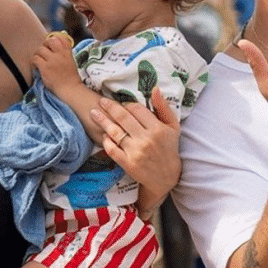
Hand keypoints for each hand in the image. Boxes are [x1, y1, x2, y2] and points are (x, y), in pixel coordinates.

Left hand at [32, 32, 82, 96]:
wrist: (70, 89)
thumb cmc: (70, 77)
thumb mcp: (71, 60)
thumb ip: (65, 50)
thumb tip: (62, 35)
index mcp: (67, 52)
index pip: (59, 38)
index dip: (52, 40)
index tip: (50, 46)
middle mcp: (60, 55)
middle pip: (49, 41)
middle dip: (44, 45)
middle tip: (43, 52)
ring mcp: (52, 61)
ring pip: (40, 50)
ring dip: (38, 54)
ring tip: (40, 60)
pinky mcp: (45, 68)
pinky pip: (35, 59)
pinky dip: (34, 61)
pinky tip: (37, 66)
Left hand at [90, 87, 180, 213]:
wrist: (166, 178)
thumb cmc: (170, 149)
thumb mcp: (173, 127)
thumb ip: (163, 107)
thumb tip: (154, 88)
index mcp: (158, 129)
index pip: (137, 109)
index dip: (127, 104)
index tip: (122, 103)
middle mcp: (146, 139)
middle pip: (123, 118)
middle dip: (110, 107)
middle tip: (101, 101)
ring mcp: (136, 152)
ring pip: (115, 132)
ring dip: (103, 121)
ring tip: (94, 113)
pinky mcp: (128, 164)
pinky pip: (112, 149)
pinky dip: (106, 141)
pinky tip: (103, 135)